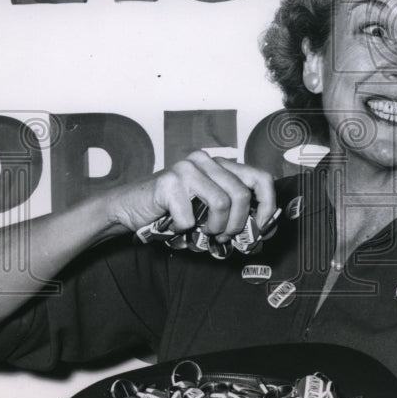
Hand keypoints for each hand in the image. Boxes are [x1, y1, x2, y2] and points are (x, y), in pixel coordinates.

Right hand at [102, 151, 275, 239]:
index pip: (260, 177)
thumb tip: (265, 229)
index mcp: (220, 164)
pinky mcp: (169, 182)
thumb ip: (234, 211)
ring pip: (222, 204)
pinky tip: (176, 226)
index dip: (267, 204)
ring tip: (203, 233)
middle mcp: (206, 160)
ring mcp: (187, 168)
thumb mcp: (209, 208)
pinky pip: (191, 217)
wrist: (129, 208)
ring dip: (214, 228)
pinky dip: (184, 230)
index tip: (261, 226)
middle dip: (237, 224)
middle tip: (224, 237)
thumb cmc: (172, 211)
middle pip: (242, 194)